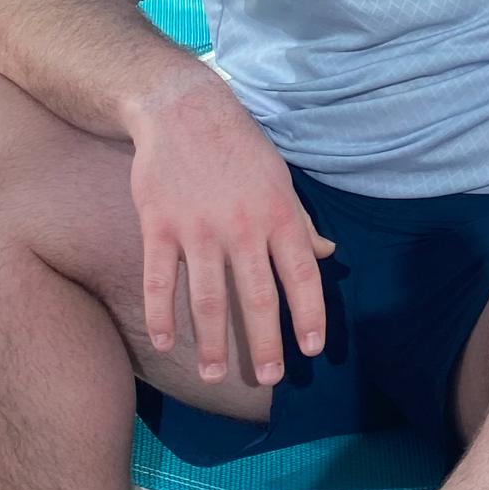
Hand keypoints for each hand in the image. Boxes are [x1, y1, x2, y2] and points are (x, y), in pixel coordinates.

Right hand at [127, 87, 334, 387]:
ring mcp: (199, 228)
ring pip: (208, 298)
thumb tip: (329, 255)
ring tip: (216, 375)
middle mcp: (243, 226)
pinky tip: (167, 344)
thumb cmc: (240, 147)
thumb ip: (302, 223)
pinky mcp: (159, 226)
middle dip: (265, 344)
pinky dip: (162, 316)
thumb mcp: (281, 179)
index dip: (310, 315)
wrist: (184, 110)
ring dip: (212, 342)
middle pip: (257, 297)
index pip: (302, 275)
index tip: (313, 350)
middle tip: (269, 379)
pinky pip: (161, 280)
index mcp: (279, 214)